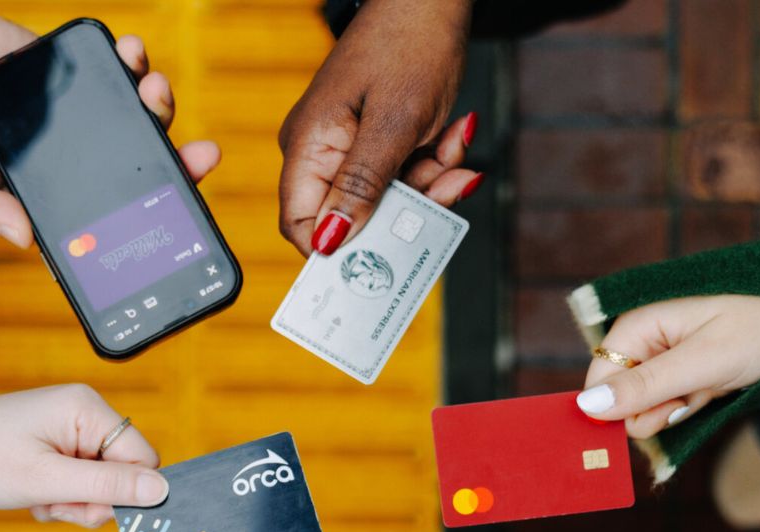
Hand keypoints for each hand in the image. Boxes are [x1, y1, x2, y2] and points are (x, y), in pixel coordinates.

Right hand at [0, 3, 220, 247]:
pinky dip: (134, 64)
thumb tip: (25, 239)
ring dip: (159, 108)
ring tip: (155, 90)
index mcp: (38, 196)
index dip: (139, 221)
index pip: (98, 220)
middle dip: (174, 166)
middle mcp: (66, 164)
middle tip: (201, 156)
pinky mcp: (76, 78)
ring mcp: (75, 122)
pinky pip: (117, 75)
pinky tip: (134, 54)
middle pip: (132, 172)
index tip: (174, 217)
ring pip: (135, 122)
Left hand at [0, 383, 168, 527]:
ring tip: (38, 498)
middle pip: (124, 473)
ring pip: (102, 483)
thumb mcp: (46, 481)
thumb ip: (107, 486)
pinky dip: (60, 497)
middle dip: (91, 501)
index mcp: (88, 410)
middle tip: (52, 505)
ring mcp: (72, 427)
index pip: (143, 460)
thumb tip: (162, 491)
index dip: (123, 494)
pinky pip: (81, 480)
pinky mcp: (60, 442)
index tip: (83, 509)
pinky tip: (33, 494)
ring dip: (73, 503)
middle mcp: (86, 412)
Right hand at [279, 0, 480, 255]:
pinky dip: (436, 163)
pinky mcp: (377, 140)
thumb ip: (361, 187)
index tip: (382, 260)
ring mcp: (349, 146)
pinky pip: (404, 174)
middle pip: (353, 216)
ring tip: (456, 150)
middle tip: (447, 187)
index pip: (302, 224)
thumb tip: (328, 244)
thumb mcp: (394, 123)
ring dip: (431, 182)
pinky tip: (455, 134)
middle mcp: (321, 152)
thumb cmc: (409, 43)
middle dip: (406, 210)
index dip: (338, 250)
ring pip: (388, 199)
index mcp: (308, 147)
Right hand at [575, 295, 759, 437]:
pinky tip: (717, 389)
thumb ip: (645, 387)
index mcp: (639, 323)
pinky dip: (693, 404)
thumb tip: (587, 407)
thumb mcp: (704, 361)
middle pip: (621, 394)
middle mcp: (646, 336)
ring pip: (648, 402)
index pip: (600, 379)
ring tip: (712, 388)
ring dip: (677, 408)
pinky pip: (672, 399)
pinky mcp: (688, 367)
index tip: (656, 420)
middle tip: (693, 399)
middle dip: (654, 409)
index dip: (618, 408)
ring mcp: (667, 352)